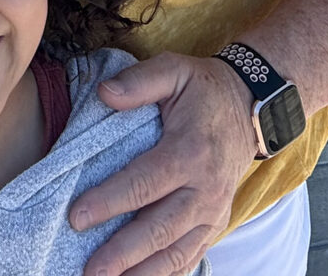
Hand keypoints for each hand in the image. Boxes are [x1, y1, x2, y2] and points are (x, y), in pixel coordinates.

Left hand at [70, 52, 254, 275]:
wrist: (250, 106)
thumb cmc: (203, 89)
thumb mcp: (174, 70)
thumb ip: (140, 82)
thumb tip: (104, 94)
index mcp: (189, 152)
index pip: (144, 183)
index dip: (109, 201)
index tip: (77, 217)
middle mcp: (204, 189)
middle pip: (160, 228)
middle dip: (123, 253)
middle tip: (91, 270)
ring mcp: (212, 211)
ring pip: (176, 251)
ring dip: (143, 272)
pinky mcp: (215, 224)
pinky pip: (191, 256)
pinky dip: (168, 273)